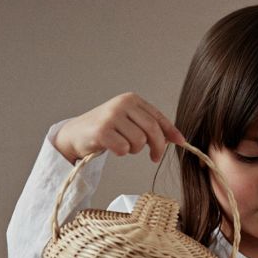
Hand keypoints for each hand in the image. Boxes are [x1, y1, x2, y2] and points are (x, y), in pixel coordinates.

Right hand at [53, 93, 185, 163]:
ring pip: (139, 141)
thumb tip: (176, 138)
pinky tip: (113, 147)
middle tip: (155, 157)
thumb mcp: (129, 122)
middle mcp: (122, 104)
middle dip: (158, 147)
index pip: (158, 117)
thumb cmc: (106, 129)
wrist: (76, 134)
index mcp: (132, 100)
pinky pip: (124, 148)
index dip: (171, 132)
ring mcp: (111, 116)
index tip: (181, 142)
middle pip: (153, 129)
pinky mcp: (102, 131)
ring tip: (123, 146)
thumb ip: (149, 126)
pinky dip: (121, 152)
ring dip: (134, 150)